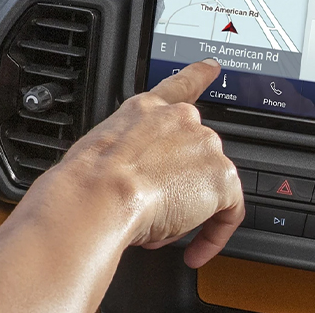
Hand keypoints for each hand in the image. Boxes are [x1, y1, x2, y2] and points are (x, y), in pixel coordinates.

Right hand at [55, 59, 243, 267]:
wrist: (97, 196)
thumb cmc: (85, 183)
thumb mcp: (101, 153)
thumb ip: (127, 154)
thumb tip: (132, 182)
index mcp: (149, 110)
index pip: (182, 84)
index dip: (200, 74)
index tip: (213, 66)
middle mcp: (183, 121)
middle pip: (196, 154)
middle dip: (177, 186)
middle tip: (153, 210)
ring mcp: (205, 147)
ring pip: (208, 184)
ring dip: (187, 210)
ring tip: (158, 228)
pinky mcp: (221, 178)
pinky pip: (229, 211)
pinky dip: (215, 234)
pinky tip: (198, 249)